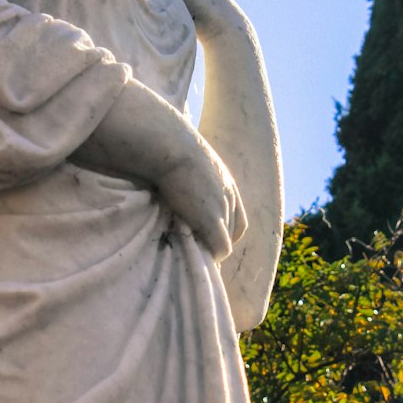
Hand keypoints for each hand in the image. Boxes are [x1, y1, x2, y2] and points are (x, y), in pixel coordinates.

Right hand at [157, 132, 247, 261]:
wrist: (168, 145)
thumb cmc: (165, 146)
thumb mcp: (184, 159)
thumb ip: (185, 172)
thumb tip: (165, 175)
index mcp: (224, 181)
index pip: (237, 218)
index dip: (224, 230)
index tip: (207, 236)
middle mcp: (229, 196)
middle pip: (233, 231)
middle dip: (217, 241)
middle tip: (199, 251)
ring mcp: (222, 208)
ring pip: (226, 241)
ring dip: (210, 249)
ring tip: (193, 256)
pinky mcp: (211, 220)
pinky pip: (220, 248)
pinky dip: (211, 256)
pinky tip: (195, 257)